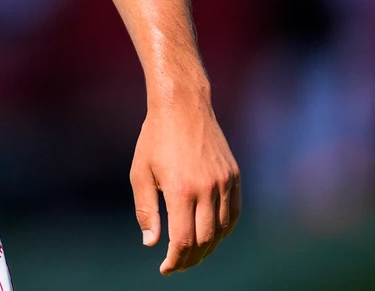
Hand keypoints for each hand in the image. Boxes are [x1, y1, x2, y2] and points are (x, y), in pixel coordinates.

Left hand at [131, 91, 240, 273]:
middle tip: (177, 265)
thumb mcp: (140, 173)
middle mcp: (206, 189)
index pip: (183, 241)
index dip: (175, 260)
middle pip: (204, 241)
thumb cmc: (155, 138)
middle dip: (190, 259)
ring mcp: (224, 182)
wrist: (183, 105)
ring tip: (192, 255)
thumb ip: (146, 210)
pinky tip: (212, 236)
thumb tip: (151, 243)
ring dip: (208, 248)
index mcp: (180, 190)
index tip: (165, 268)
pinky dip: (225, 230)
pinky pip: (234, 213)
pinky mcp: (234, 175)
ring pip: (222, 230)